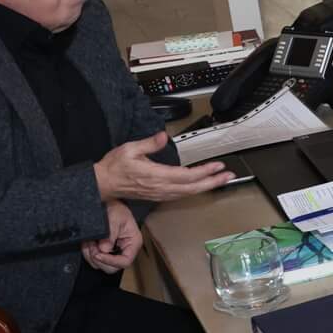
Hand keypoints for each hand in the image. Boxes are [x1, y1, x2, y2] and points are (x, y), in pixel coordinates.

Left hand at [83, 200, 141, 273]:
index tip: (98, 254)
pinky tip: (87, 242)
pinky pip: (95, 260)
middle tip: (92, 247)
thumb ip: (110, 234)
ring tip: (89, 242)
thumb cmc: (116, 208)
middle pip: (112, 267)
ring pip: (101, 265)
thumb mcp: (114, 218)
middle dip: (99, 259)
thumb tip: (104, 249)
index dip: (111, 261)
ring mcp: (114, 252)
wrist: (109, 203)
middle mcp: (125, 250)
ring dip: (91, 255)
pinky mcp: (105, 251)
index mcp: (133, 243)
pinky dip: (88, 253)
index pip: (125, 261)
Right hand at [93, 131, 228, 202]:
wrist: (103, 184)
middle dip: (213, 181)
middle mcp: (160, 187)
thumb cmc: (115, 166)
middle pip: (192, 187)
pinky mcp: (159, 196)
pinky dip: (195, 190)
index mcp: (155, 175)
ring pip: (189, 193)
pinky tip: (203, 186)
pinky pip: (181, 195)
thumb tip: (163, 136)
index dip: (204, 172)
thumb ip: (149, 143)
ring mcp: (160, 194)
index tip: (218, 166)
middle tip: (229, 175)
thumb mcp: (129, 149)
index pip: (186, 175)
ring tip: (221, 179)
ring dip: (207, 186)